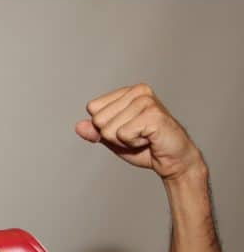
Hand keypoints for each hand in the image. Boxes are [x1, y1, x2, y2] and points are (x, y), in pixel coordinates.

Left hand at [75, 84, 204, 181]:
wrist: (172, 160)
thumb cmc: (145, 147)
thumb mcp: (113, 140)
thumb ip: (95, 132)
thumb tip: (79, 126)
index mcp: (127, 92)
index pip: (93, 108)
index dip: (104, 127)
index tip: (125, 131)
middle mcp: (138, 91)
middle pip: (98, 119)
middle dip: (113, 135)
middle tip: (136, 136)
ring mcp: (147, 101)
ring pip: (109, 129)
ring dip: (124, 141)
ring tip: (143, 138)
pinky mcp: (153, 115)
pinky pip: (122, 135)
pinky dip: (133, 144)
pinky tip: (149, 139)